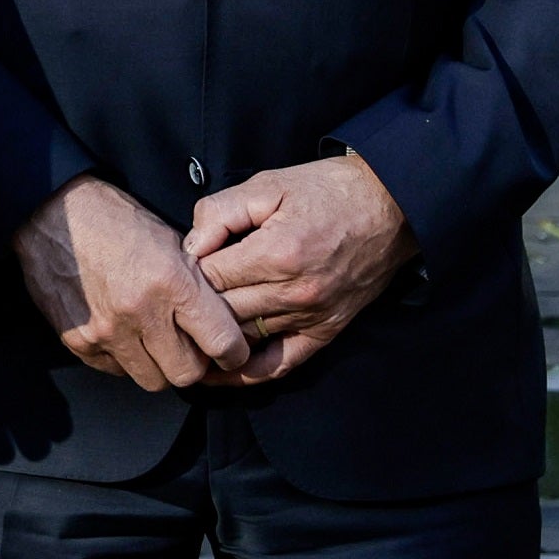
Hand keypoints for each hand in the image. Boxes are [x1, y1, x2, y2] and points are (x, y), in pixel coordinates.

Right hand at [14, 174, 251, 391]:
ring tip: (151, 338)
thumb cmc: (115, 220)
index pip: (222, 344)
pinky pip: (115, 370)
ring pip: (152, 380)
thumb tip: (221, 324)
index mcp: (171, 282)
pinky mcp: (77, 340)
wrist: (51, 211)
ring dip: (158, 364)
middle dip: (193, 363)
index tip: (229, 350)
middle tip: (187, 344)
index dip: (233, 353)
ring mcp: (105, 330)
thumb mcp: (171, 242)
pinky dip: (123, 358)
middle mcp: (139, 311)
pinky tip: (120, 332)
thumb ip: (197, 288)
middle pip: (187, 374)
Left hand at [184, 154, 415, 381]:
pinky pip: (282, 363)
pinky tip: (222, 373)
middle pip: (223, 312)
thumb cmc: (326, 190)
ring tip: (179, 339)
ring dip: (213, 338)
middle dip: (192, 307)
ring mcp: (312, 315)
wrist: (390, 206)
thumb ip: (220, 212)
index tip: (172, 270)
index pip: (209, 278)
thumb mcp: (267, 184)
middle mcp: (295, 292)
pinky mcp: (327, 330)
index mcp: (276, 253)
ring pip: (245, 338)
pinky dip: (250, 373)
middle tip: (168, 305)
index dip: (184, 274)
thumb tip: (189, 247)